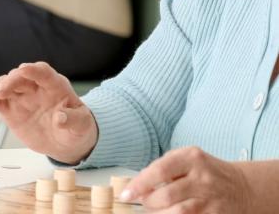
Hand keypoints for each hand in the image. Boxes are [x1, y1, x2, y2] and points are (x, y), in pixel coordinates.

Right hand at [0, 62, 96, 163]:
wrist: (65, 142)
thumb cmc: (77, 129)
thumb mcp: (82, 126)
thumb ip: (73, 120)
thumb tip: (61, 117)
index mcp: (56, 86)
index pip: (43, 72)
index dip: (33, 69)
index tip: (23, 69)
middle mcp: (36, 88)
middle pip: (19, 77)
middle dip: (8, 81)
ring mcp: (22, 97)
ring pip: (4, 85)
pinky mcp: (11, 109)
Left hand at [121, 147, 251, 212]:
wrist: (242, 187)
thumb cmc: (205, 171)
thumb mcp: (186, 159)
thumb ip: (162, 167)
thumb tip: (136, 185)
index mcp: (191, 158)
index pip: (159, 170)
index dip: (139, 184)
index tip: (125, 195)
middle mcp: (203, 177)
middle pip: (166, 195)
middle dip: (149, 203)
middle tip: (143, 203)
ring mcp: (211, 198)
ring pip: (179, 212)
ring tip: (155, 211)